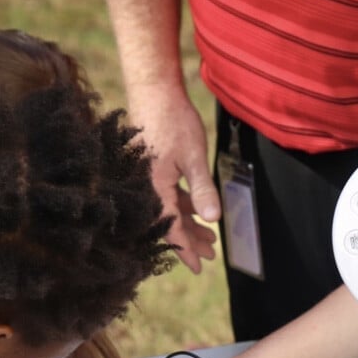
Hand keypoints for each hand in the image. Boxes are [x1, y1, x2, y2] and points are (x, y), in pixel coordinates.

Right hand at [132, 88, 219, 272]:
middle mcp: (146, 187)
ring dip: (190, 223)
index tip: (199, 266)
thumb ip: (202, 189)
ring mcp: (148, 178)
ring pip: (170, 209)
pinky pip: (168, 195)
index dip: (185, 249)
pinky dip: (184, 205)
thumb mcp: (193, 157)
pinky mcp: (152, 169)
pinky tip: (198, 211)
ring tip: (211, 239)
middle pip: (169, 222)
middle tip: (210, 256)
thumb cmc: (173, 121)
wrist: (153, 91)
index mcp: (153, 188)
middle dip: (191, 240)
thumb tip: (211, 219)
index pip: (170, 228)